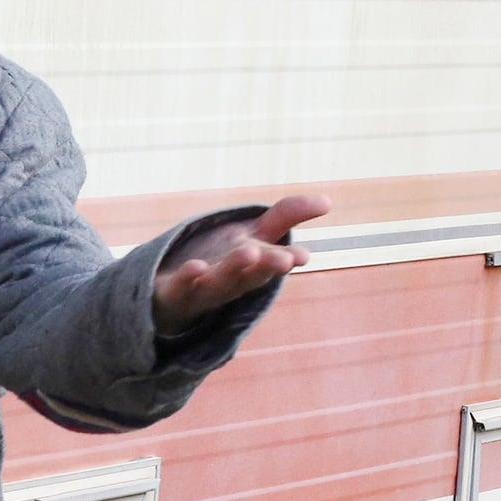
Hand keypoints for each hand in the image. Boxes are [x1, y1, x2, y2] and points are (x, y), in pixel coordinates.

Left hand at [152, 194, 328, 335]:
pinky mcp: (173, 294)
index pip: (272, 264)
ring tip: (248, 253)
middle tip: (285, 258)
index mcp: (252, 269)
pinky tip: (196, 266)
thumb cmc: (222, 263)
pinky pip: (180, 288)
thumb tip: (328, 201)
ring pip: (219, 282)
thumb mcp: (254, 236)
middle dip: (267, 266)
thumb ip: (286, 217)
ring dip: (234, 269)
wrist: (173, 299)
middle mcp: (231, 282)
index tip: (302, 255)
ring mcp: (202, 290)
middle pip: (250, 276)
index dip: (288, 259)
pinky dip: (188, 278)